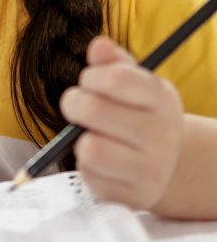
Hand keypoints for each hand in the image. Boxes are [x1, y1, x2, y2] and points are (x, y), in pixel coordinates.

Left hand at [60, 36, 183, 209]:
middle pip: (93, 110)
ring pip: (90, 148)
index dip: (91, 76)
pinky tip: (100, 158)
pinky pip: (89, 175)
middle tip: (78, 104)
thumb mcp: (135, 81)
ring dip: (80, 137)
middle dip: (74, 102)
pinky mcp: (132, 197)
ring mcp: (150, 171)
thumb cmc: (140, 113)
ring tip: (90, 133)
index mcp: (161, 99)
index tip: (89, 80)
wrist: (167, 163)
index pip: (115, 79)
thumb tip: (98, 45)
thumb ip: (113, 61)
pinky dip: (86, 164)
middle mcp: (162, 136)